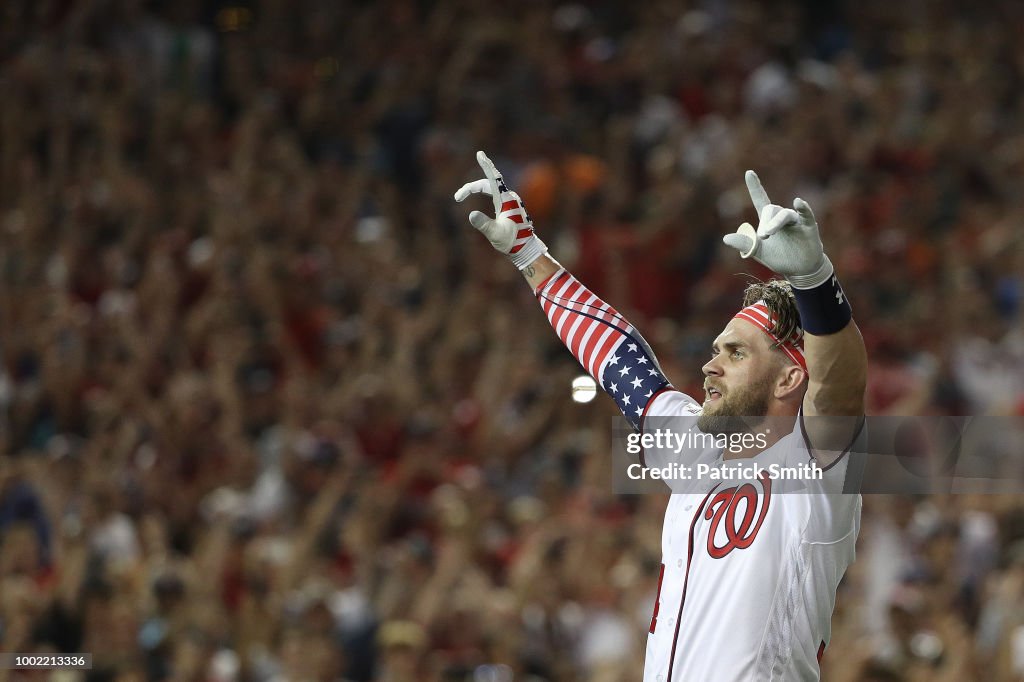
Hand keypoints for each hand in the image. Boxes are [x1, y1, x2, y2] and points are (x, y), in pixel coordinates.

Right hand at [454, 150, 547, 269]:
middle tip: (457, 197)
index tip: (479, 153)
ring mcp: (509, 201)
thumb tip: (471, 214)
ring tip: (459, 197)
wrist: (525, 249)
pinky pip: (493, 192)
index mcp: (506, 200)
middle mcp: (509, 197)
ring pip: (489, 187)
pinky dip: (481, 190)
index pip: (494, 178)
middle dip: (470, 187)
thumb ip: (483, 224)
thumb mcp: (495, 234)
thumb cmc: (512, 242)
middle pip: (486, 183)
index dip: (486, 165)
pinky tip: (476, 193)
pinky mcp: (508, 206)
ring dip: (474, 188)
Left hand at [723, 171, 832, 288]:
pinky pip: (806, 214)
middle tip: (762, 237)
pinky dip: (803, 208)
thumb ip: (744, 244)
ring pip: (784, 215)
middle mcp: (781, 218)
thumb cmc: (780, 258)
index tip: (749, 172)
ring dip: (775, 223)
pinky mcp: (809, 227)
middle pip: (771, 210)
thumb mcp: (759, 252)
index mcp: (768, 221)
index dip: (755, 187)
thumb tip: (725, 238)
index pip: (760, 199)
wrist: (800, 270)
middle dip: (765, 223)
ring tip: (767, 234)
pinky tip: (799, 203)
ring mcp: (796, 221)